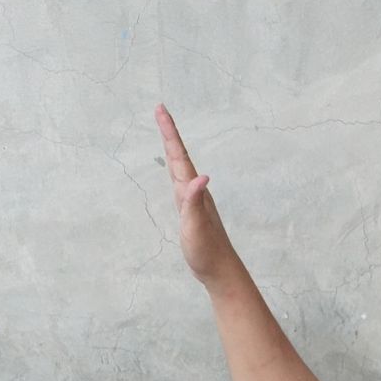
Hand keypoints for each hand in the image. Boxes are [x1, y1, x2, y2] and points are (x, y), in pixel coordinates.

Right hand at [155, 103, 247, 290]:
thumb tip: (201, 177)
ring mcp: (194, 201)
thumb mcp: (197, 227)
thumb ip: (196, 202)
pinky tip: (175, 172)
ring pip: (180, 167)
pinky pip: (180, 181)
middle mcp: (195, 191)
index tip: (160, 109)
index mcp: (192, 192)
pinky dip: (174, 169)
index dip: (169, 132)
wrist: (220, 270)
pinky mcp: (192, 211)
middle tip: (160, 110)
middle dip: (168, 133)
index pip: (178, 156)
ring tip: (165, 132)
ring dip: (172, 148)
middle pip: (179, 156)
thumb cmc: (207, 251)